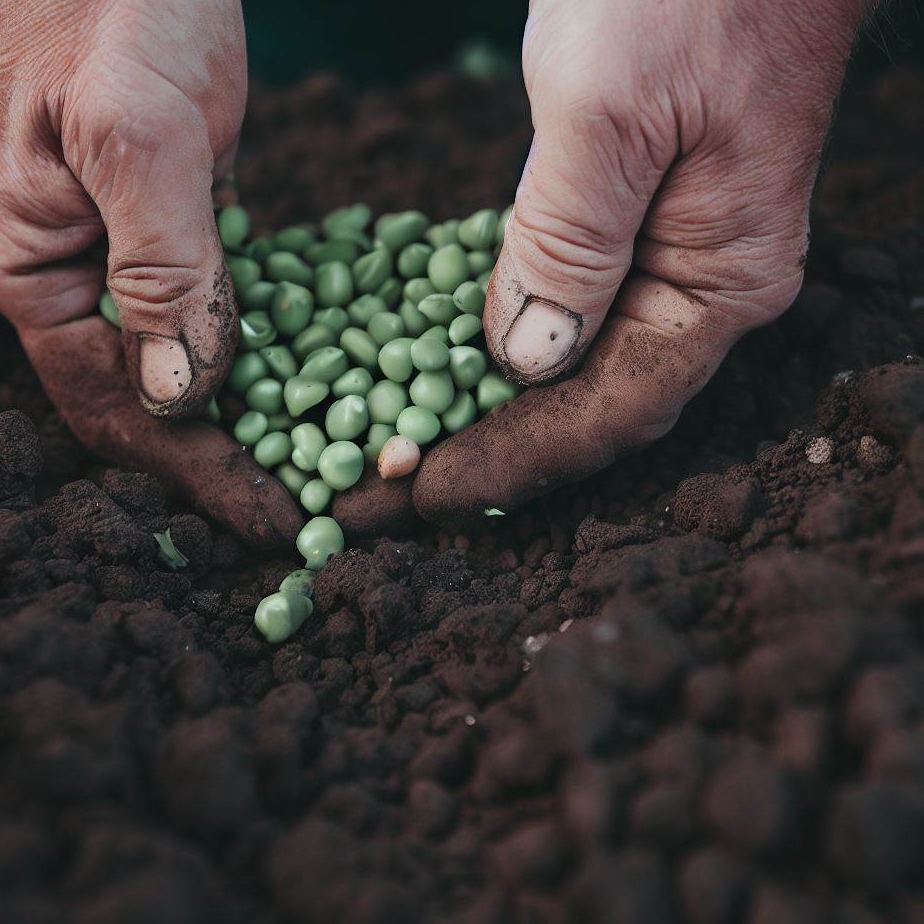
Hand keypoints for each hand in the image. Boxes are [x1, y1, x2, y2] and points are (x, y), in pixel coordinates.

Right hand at [0, 0, 300, 544]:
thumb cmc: (110, 2)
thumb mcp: (132, 132)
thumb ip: (158, 264)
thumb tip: (182, 397)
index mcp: (38, 273)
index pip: (113, 410)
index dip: (193, 470)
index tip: (270, 514)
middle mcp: (86, 280)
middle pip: (158, 402)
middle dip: (232, 458)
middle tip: (311, 507)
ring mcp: (141, 257)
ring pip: (197, 362)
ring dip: (260, 413)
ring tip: (327, 461)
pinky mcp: (192, 228)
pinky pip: (229, 308)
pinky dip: (273, 348)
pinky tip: (324, 379)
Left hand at [336, 0, 870, 531]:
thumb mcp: (611, 112)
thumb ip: (569, 245)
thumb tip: (526, 364)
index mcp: (718, 282)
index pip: (608, 413)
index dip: (512, 462)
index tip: (422, 496)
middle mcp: (700, 289)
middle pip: (587, 409)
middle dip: (487, 453)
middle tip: (388, 492)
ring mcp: (669, 260)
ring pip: (572, 371)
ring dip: (487, 414)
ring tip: (402, 453)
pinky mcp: (631, 226)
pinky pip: (564, 312)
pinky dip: (499, 350)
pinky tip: (440, 374)